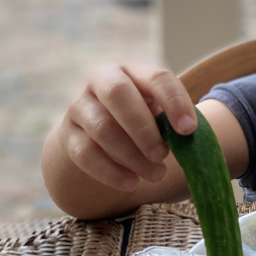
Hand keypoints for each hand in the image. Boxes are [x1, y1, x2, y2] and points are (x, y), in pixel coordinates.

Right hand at [57, 63, 196, 191]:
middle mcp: (101, 80)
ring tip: (155, 175)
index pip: (157, 77)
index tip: (189, 130)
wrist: (93, 135)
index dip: (175, 102)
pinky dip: (110, 172)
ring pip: (102, 127)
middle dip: (144, 128)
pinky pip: (85, 154)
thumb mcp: (157, 113)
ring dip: (132, 156)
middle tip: (163, 155)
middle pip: (118, 93)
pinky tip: (131, 184)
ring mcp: (79, 106)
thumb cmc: (138, 120)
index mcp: (133, 70)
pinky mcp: (66, 135)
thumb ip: (171, 122)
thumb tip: (187, 139)